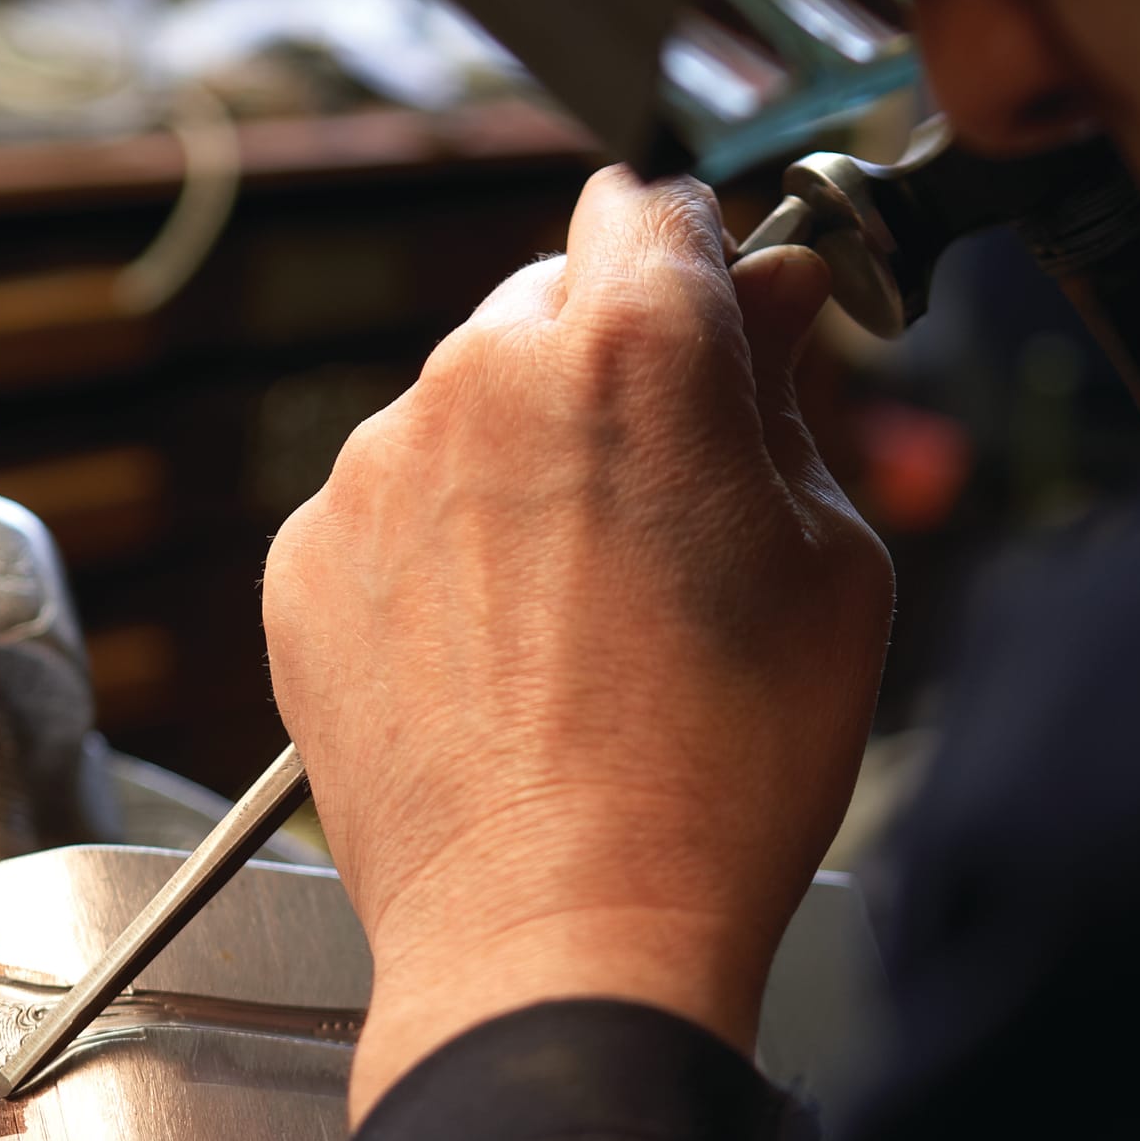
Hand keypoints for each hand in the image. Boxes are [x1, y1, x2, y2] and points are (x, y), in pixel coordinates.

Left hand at [264, 166, 894, 1120]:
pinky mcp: (306, 559)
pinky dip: (439, 550)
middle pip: (551, 300)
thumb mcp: (833, 563)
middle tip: (670, 501)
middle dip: (612, 368)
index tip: (727, 323)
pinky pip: (390, 506)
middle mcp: (482, 376)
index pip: (655, 208)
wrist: (560, 932)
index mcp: (633, 347)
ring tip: (582, 616)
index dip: (700, 265)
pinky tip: (502, 658)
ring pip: (464, 406)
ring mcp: (375, 468)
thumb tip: (774, 305)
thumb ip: (794, 398)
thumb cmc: (717, 772)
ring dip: (520, 462)